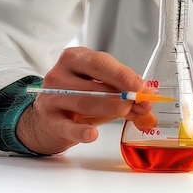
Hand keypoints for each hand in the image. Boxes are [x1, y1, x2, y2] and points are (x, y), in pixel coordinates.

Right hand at [16, 47, 152, 154]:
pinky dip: (81, 131)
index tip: (139, 85)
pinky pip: (67, 127)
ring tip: (128, 113)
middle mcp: (59, 75)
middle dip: (121, 94)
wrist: (44, 119)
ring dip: (111, 109)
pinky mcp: (49, 121)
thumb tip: (147, 95)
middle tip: (139, 102)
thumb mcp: (99, 87)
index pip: (100, 62)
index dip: (122, 74)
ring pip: (85, 103)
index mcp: (74, 58)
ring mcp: (52, 98)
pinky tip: (92, 134)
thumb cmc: (77, 97)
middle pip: (93, 83)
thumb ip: (122, 90)